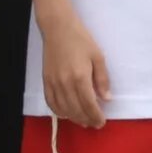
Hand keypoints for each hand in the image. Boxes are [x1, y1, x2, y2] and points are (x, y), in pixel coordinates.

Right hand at [38, 12, 110, 127]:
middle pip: (76, 110)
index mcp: (80, 77)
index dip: (96, 116)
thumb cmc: (81, 40)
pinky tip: (66, 114)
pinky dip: (59, 111)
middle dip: (87, 120)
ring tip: (83, 121)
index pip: (89, 105)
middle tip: (95, 124)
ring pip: (63, 109)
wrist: (58, 28)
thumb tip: (106, 98)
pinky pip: (51, 102)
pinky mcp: (45, 81)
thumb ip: (102, 79)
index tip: (102, 122)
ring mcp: (53, 83)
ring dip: (74, 118)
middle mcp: (65, 83)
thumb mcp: (98, 57)